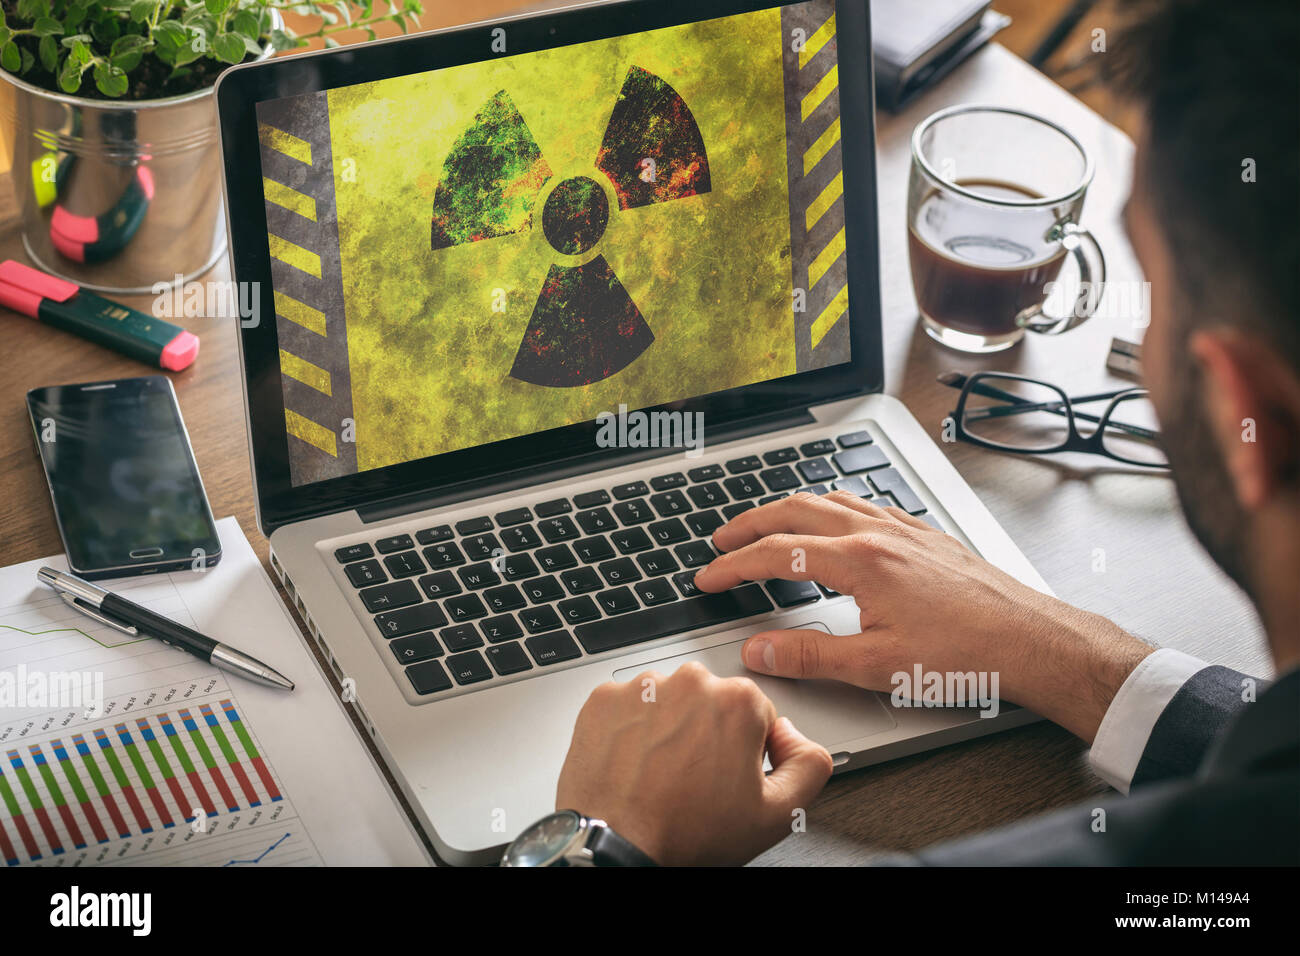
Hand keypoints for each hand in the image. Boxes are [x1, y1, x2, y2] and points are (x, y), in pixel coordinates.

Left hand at [556, 662, 832, 865]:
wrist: (617, 846)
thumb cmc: (686, 833)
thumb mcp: (777, 814)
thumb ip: (809, 765)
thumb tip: (796, 737)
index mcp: (738, 701)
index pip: (756, 713)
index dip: (746, 749)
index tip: (728, 774)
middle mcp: (691, 682)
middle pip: (711, 702)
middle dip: (708, 733)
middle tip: (695, 779)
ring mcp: (643, 687)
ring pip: (669, 701)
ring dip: (669, 728)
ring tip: (661, 773)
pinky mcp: (605, 698)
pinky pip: (628, 706)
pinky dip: (631, 728)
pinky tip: (635, 762)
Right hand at [693, 491, 1153, 742]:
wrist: (1031, 639)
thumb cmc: (966, 654)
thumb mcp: (875, 666)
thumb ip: (808, 655)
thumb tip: (758, 652)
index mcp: (859, 561)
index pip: (776, 555)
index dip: (733, 566)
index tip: (708, 578)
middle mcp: (878, 533)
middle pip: (795, 510)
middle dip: (750, 523)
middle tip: (720, 540)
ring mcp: (903, 528)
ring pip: (830, 499)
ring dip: (788, 509)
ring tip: (766, 524)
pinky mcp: (924, 535)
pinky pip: (865, 503)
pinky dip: (832, 506)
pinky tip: (836, 521)